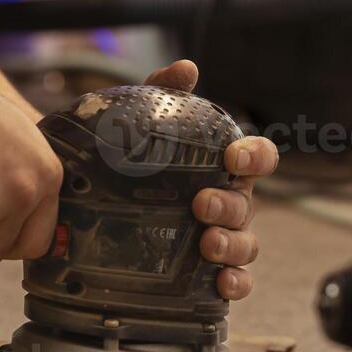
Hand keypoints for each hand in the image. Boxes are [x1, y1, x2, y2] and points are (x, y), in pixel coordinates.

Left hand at [145, 60, 278, 301]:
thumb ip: (163, 90)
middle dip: (229, 205)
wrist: (94, 207)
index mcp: (222, 166)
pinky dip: (236, 283)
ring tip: (207, 244)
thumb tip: (188, 68)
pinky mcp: (207, 272)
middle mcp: (228, 201)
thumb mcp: (142, 120)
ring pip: (246, 244)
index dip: (255, 157)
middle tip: (200, 204)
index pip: (258, 157)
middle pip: (247, 204)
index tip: (234, 158)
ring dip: (232, 245)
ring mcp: (221, 238)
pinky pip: (237, 281)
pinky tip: (221, 283)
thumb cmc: (133, 159)